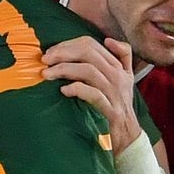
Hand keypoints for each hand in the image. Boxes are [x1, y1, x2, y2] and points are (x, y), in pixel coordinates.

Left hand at [41, 36, 140, 154]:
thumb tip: (109, 40)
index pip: (90, 44)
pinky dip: (76, 89)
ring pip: (88, 71)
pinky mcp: (111, 108)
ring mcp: (115, 92)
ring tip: (47, 74)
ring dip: (64, 69)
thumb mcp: (125, 77)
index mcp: (117, 65)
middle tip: (44, 59)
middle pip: (88, 53)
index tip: (51, 52)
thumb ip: (122, 56)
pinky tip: (63, 90)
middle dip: (63, 53)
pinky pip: (93, 94)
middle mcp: (117, 75)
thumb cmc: (118, 103)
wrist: (128, 133)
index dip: (68, 44)